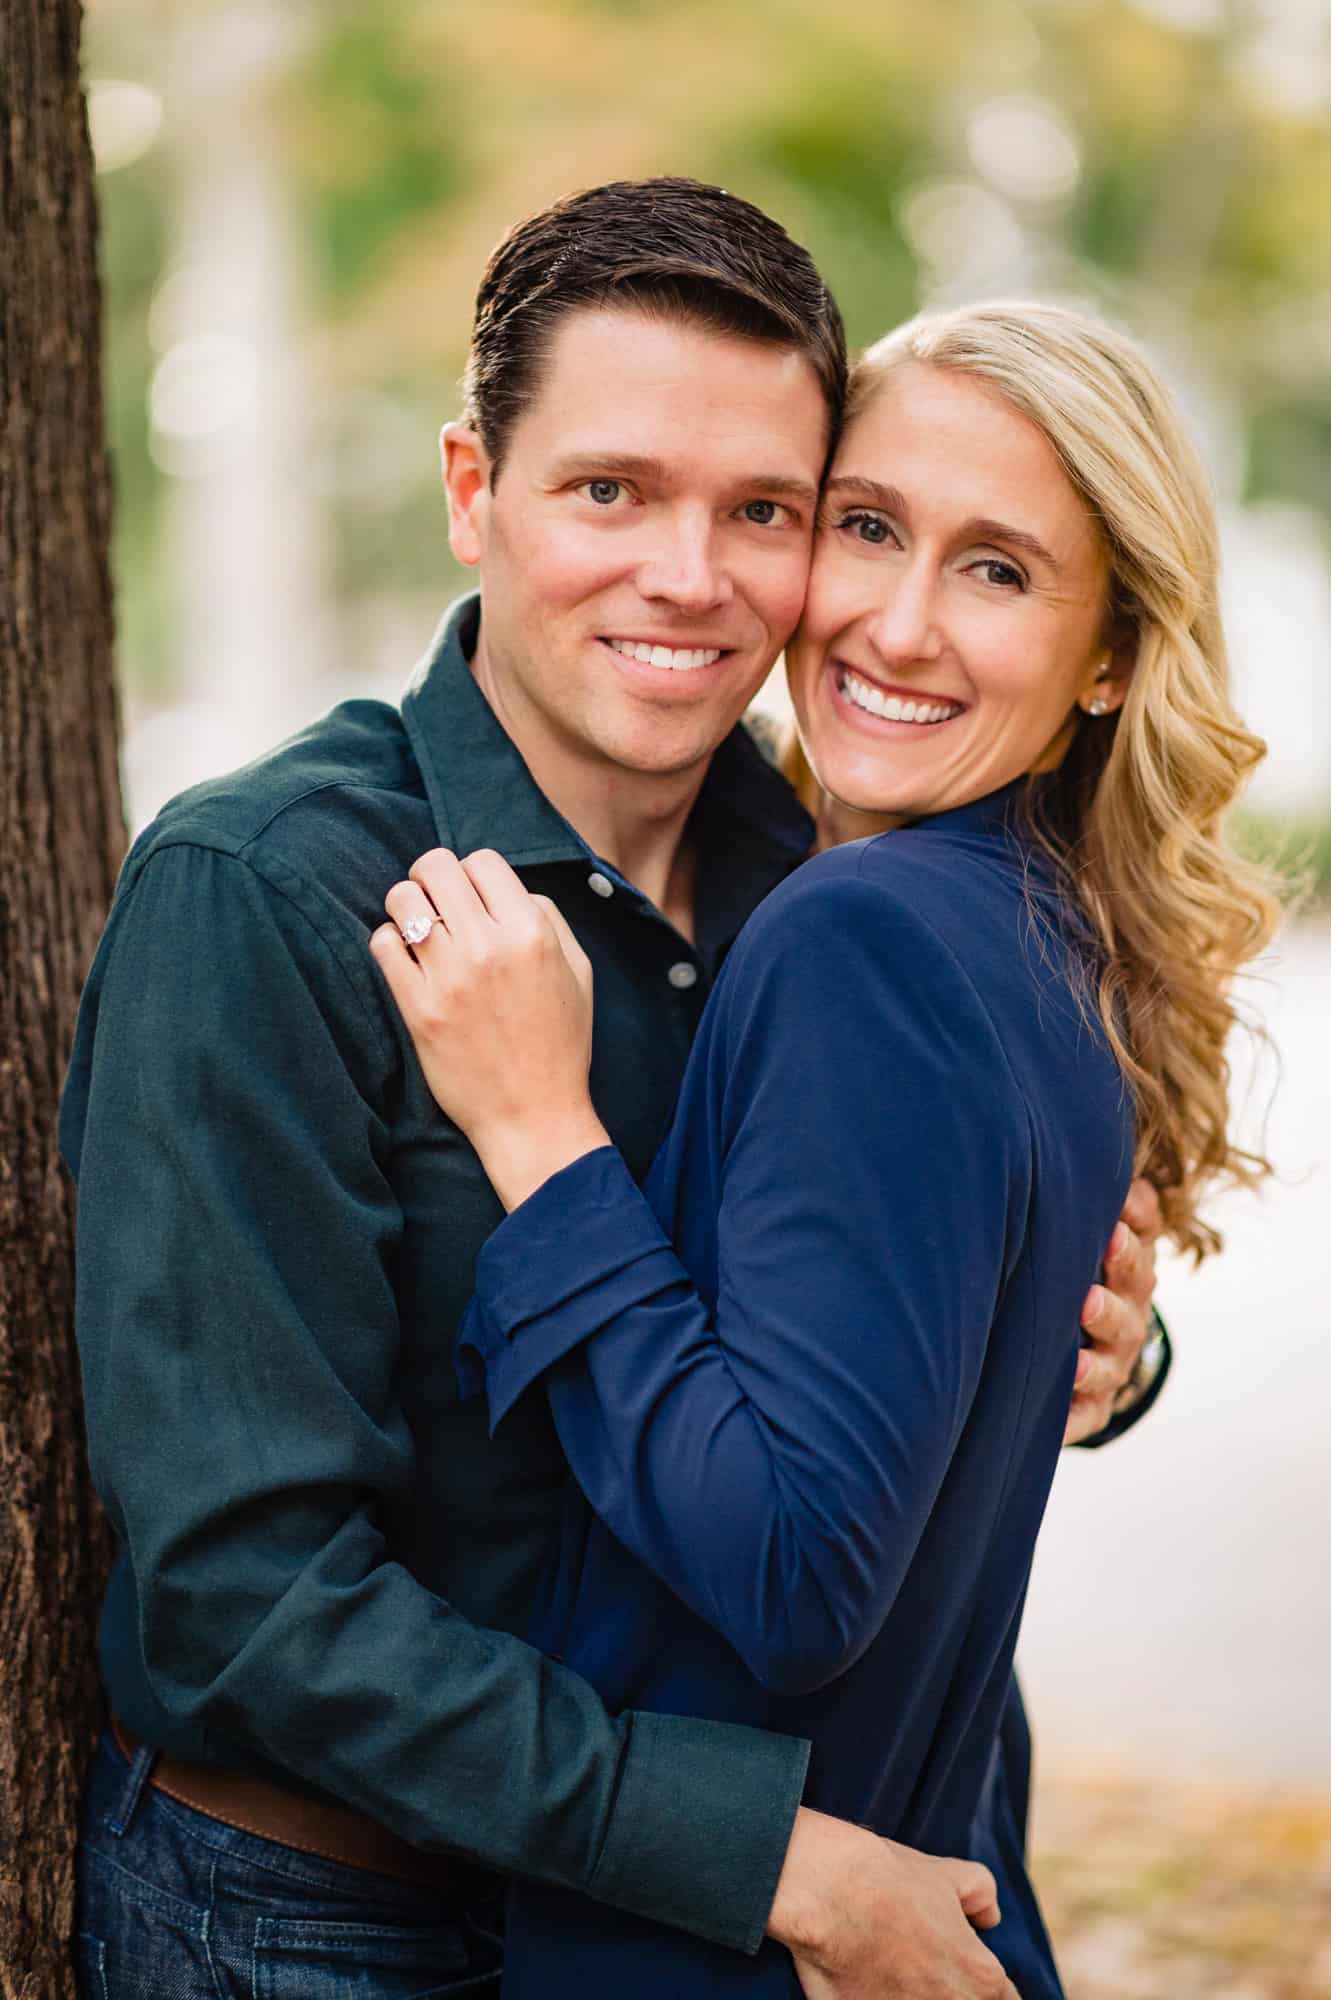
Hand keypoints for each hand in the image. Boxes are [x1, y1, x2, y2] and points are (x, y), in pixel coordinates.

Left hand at [370, 848, 608, 1208]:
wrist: (534, 1116)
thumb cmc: (560, 1043)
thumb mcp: (578, 971)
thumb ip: (549, 918)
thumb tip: (506, 888)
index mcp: (532, 933)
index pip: (482, 860)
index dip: (473, 873)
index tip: (471, 897)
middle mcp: (489, 947)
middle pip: (435, 867)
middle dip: (432, 877)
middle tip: (436, 902)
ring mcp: (450, 978)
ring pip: (402, 899)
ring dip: (407, 906)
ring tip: (418, 929)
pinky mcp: (418, 1009)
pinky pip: (383, 945)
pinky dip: (389, 942)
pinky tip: (406, 960)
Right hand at [768, 1808, 1016, 1999]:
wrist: (826, 1890)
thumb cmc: (887, 1879)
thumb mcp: (949, 1874)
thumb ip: (981, 1897)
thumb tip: (988, 1917)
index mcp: (981, 1978)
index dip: (986, 1987)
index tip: (962, 1972)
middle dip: (950, 1991)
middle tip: (924, 1970)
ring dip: (915, 1995)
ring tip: (898, 1978)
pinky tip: (869, 1985)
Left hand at [1064, 1177, 1161, 1444]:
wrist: (1069, 1354)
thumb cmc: (1061, 1271)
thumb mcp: (1070, 1231)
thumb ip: (1069, 1194)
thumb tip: (1050, 1131)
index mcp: (1126, 1260)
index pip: (1143, 1232)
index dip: (1136, 1219)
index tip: (1116, 1206)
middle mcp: (1127, 1309)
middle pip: (1134, 1288)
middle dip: (1122, 1270)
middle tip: (1103, 1253)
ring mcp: (1111, 1360)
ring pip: (1111, 1357)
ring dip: (1096, 1354)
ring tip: (1077, 1352)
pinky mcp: (1090, 1407)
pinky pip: (1084, 1414)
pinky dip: (1072, 1414)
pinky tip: (1057, 1410)